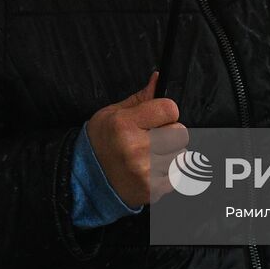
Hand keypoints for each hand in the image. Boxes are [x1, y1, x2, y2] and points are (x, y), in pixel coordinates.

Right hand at [85, 72, 187, 207]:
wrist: (88, 180)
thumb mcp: (113, 113)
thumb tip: (158, 78)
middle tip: (152, 139)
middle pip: (180, 132)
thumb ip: (141, 98)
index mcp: (124, 124)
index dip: (166, 113)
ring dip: (170, 155)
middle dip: (170, 134)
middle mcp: (135, 148)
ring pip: (181, 154)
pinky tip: (152, 171)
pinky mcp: (152, 190)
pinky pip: (178, 175)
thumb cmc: (101, 143)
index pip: (170, 109)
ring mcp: (144, 171)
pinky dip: (169, 173)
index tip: (158, 118)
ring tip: (150, 157)